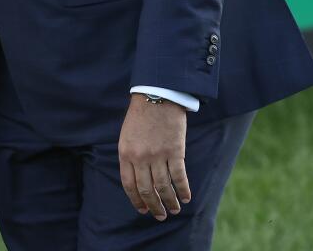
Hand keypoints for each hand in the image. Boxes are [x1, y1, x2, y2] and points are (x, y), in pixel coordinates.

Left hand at [118, 94, 190, 220]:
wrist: (157, 96)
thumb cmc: (140, 116)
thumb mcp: (126, 136)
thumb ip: (129, 157)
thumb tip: (136, 180)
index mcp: (125, 154)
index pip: (129, 185)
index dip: (136, 200)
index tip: (143, 210)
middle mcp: (141, 158)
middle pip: (147, 189)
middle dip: (154, 206)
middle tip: (160, 216)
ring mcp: (158, 156)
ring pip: (164, 187)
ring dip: (170, 201)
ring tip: (174, 210)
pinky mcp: (175, 152)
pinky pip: (179, 177)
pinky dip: (183, 190)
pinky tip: (186, 198)